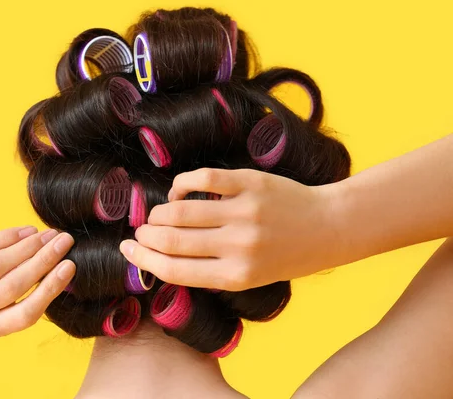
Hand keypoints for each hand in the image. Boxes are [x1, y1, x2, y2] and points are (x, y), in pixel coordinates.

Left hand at [0, 227, 74, 337]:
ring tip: (50, 234)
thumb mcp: (8, 295)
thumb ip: (34, 287)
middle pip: (12, 287)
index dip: (49, 289)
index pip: (25, 315)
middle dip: (43, 261)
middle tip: (65, 242)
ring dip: (29, 246)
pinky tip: (28, 231)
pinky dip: (10, 236)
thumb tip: (67, 266)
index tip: (69, 266)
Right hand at [120, 168, 340, 289]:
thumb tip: (163, 257)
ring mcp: (244, 212)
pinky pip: (202, 180)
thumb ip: (210, 272)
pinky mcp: (250, 183)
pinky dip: (182, 185)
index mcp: (235, 276)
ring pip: (181, 211)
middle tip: (141, 231)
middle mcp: (238, 246)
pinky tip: (179, 192)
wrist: (328, 227)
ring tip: (157, 215)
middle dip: (146, 236)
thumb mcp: (250, 278)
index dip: (143, 260)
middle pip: (172, 240)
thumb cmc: (286, 256)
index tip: (129, 250)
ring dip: (159, 213)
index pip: (174, 270)